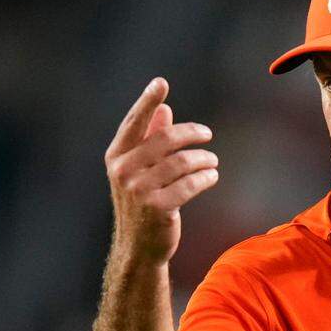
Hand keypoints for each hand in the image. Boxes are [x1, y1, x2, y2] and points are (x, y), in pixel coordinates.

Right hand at [104, 78, 218, 264]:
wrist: (139, 247)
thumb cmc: (142, 203)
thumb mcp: (141, 171)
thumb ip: (151, 140)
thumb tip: (164, 109)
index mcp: (117, 157)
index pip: (134, 123)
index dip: (147, 101)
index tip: (161, 83)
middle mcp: (124, 171)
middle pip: (166, 139)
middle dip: (192, 133)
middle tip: (207, 135)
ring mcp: (139, 190)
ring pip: (182, 162)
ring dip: (204, 159)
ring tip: (213, 162)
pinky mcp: (159, 207)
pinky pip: (190, 183)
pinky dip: (206, 177)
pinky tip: (212, 175)